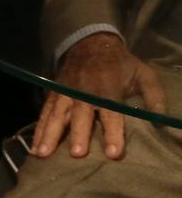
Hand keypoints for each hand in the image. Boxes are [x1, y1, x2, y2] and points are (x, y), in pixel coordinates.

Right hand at [32, 34, 166, 159]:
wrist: (91, 43)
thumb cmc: (120, 64)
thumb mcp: (144, 75)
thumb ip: (154, 97)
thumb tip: (162, 122)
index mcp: (107, 89)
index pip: (111, 113)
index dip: (113, 132)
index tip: (113, 153)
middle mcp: (83, 92)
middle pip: (80, 115)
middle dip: (78, 134)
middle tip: (76, 154)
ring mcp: (65, 93)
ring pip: (57, 115)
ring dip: (49, 134)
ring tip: (43, 154)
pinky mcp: (54, 94)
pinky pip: (45, 113)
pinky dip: (38, 129)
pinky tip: (34, 147)